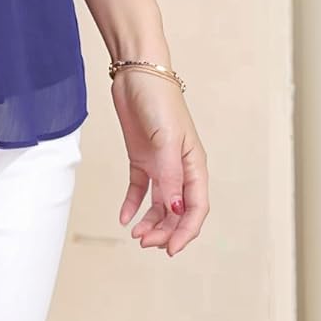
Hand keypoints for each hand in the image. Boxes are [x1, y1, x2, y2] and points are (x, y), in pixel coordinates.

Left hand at [111, 69, 208, 256]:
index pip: (196, 207)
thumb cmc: (158, 99)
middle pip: (177, 210)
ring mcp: (159, 163)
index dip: (186, 231)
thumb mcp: (165, 139)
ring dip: (150, 222)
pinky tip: (124, 217)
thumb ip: (169, 175)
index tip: (170, 249)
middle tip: (145, 242)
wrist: (136, 72)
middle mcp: (179, 167)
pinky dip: (133, 205)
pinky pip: (139, 188)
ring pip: (159, 203)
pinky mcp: (141, 156)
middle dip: (165, 230)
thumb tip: (174, 210)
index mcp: (194, 164)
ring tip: (135, 234)